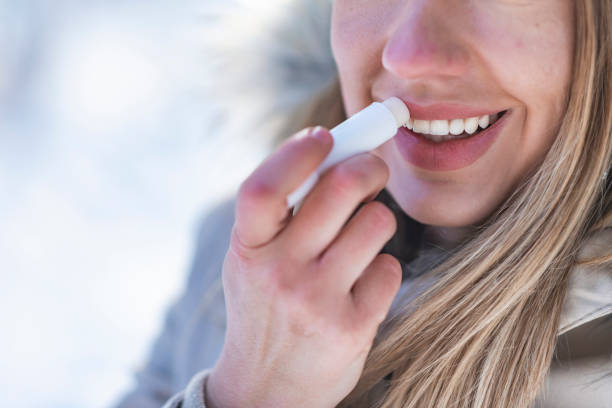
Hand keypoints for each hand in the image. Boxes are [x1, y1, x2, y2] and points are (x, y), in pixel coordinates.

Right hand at [206, 126, 401, 407]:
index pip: (264, 187)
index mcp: (247, 249)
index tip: (324, 135)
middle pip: (340, 190)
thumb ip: (281, 215)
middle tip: (373, 169)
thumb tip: (333, 155)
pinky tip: (362, 284)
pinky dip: (382, 267)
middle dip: (368, 167)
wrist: (265, 389)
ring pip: (376, 223)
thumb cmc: (264, 309)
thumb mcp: (253, 262)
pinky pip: (388, 268)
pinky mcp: (352, 327)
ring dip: (377, 220)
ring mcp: (316, 301)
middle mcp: (278, 273)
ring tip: (362, 237)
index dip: (296, 152)